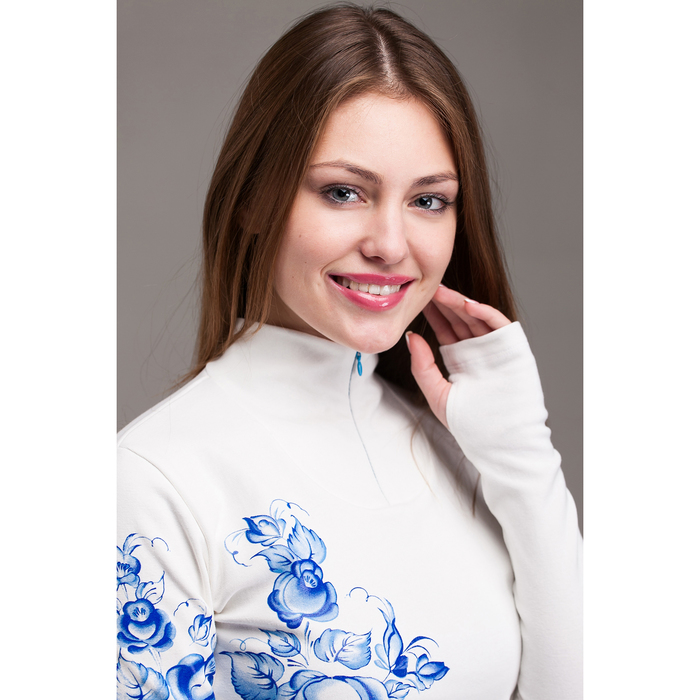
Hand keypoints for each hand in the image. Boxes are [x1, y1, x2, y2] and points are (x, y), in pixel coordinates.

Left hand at [406, 285, 511, 428]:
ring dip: (461, 303)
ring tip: (442, 292)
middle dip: (444, 303)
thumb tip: (410, 336)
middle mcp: (479, 351)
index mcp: (462, 359)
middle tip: (428, 287)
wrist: (500, 442)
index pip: (446, 329)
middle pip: (460, 319)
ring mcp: (496, 349)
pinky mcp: (514, 350)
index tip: (418, 298)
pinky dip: (486, 312)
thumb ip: (422, 366)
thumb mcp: (437, 393)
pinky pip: (500, 325)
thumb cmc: (470, 425)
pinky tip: (468, 305)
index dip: (433, 313)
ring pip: (478, 318)